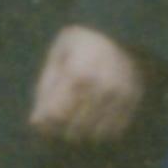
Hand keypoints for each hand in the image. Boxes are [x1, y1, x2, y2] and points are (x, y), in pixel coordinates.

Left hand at [31, 25, 148, 147]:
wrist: (118, 32)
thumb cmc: (78, 45)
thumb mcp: (55, 59)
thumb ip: (45, 90)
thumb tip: (35, 123)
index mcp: (76, 74)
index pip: (57, 115)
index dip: (46, 124)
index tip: (43, 122)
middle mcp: (100, 87)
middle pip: (75, 128)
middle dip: (61, 132)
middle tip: (56, 126)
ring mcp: (119, 96)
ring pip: (95, 134)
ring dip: (81, 135)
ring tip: (73, 125)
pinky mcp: (132, 101)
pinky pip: (114, 131)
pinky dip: (100, 134)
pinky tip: (92, 124)